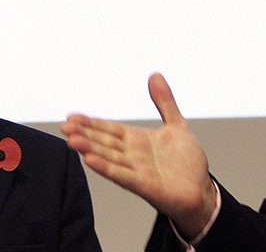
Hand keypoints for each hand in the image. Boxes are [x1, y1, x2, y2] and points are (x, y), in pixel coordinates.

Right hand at [62, 73, 217, 237]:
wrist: (201, 190)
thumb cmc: (186, 162)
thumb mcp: (176, 124)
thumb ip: (164, 101)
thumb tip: (155, 75)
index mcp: (137, 140)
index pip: (109, 129)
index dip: (91, 123)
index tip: (71, 116)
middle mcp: (133, 156)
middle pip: (104, 142)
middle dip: (84, 135)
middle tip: (64, 127)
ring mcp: (138, 171)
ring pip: (109, 158)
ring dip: (91, 150)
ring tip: (72, 142)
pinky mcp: (146, 186)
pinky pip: (124, 176)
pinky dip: (108, 168)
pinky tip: (91, 160)